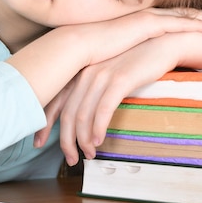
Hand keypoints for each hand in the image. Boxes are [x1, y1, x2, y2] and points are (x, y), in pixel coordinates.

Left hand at [53, 29, 201, 165]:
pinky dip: (98, 128)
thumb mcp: (108, 73)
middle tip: (71, 159)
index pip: (54, 101)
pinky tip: (99, 141)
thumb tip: (81, 116)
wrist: (163, 42)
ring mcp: (102, 74)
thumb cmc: (136, 61)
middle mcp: (86, 72)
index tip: (38, 143)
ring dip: (84, 140)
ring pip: (83, 114)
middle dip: (66, 140)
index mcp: (80, 70)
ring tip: (89, 155)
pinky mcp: (120, 79)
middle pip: (68, 112)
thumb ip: (92, 88)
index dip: (44, 125)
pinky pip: (103, 109)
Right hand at [80, 7, 201, 66]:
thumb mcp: (115, 54)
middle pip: (183, 14)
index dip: (191, 21)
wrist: (76, 45)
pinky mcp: (146, 24)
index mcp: (139, 23)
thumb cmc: (90, 53)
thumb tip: (133, 69)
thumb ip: (127, 58)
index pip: (171, 20)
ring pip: (185, 16)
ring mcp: (147, 19)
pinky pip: (178, 23)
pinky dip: (195, 24)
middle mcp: (146, 17)